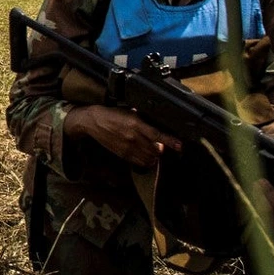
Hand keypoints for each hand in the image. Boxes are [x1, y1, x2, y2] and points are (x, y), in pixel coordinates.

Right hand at [65, 106, 182, 168]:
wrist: (94, 121)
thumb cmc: (112, 114)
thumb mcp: (130, 112)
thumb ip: (144, 120)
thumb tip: (157, 126)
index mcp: (136, 124)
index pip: (158, 135)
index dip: (170, 141)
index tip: (180, 146)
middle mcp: (133, 137)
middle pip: (155, 149)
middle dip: (162, 150)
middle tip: (165, 146)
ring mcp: (127, 147)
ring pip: (149, 158)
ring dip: (155, 156)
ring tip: (155, 151)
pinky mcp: (123, 154)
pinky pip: (139, 162)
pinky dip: (146, 161)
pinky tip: (147, 157)